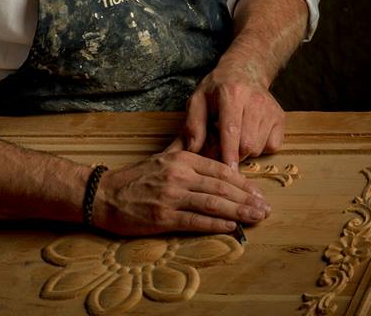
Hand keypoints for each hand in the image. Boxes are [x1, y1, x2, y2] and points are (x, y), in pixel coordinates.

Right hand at [92, 137, 270, 235]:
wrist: (104, 194)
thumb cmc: (135, 178)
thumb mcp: (161, 157)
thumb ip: (184, 151)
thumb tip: (205, 144)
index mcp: (180, 159)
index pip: (219, 169)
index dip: (242, 182)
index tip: (258, 192)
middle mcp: (178, 174)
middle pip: (221, 187)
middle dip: (247, 198)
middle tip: (266, 208)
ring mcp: (171, 196)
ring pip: (213, 203)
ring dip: (239, 211)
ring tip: (256, 218)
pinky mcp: (163, 217)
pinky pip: (195, 221)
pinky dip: (216, 224)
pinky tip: (232, 227)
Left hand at [183, 61, 284, 169]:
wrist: (245, 70)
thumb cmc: (218, 88)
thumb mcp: (198, 99)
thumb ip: (193, 124)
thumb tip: (192, 149)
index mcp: (232, 94)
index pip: (231, 130)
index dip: (229, 153)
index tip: (228, 170)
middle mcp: (255, 100)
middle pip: (247, 144)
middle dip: (233, 153)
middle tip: (222, 146)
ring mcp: (270, 109)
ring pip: (258, 147)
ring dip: (245, 150)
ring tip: (236, 135)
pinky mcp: (280, 118)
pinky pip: (271, 146)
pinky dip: (259, 147)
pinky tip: (250, 133)